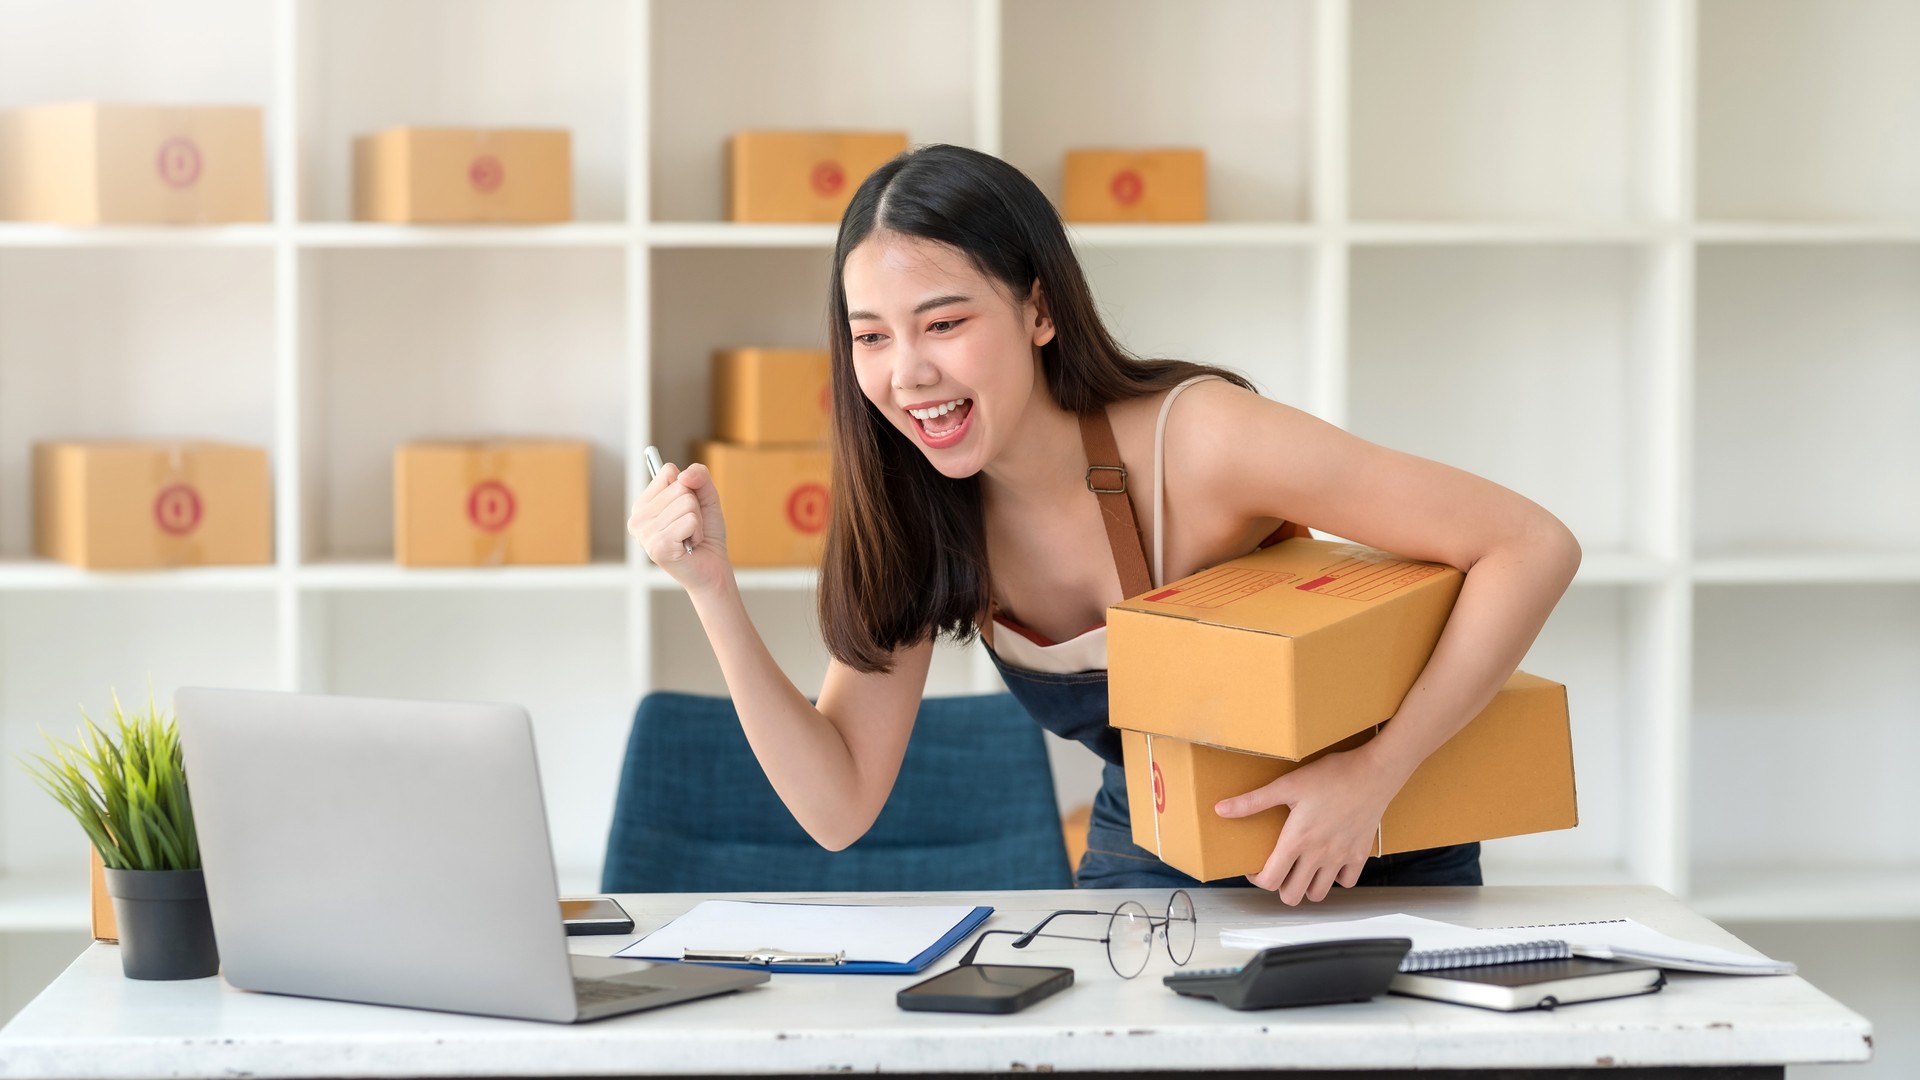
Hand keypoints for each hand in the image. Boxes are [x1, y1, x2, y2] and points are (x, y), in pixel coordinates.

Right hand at [628, 460, 729, 592]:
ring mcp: (645, 534)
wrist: (712, 569)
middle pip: (679, 487)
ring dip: (697, 521)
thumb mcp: (705, 498)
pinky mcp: (658, 546)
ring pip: (686, 502)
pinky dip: (698, 531)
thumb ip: (699, 476)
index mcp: (642, 505)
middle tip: (690, 527)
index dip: (688, 488)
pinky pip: (690, 519)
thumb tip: (683, 474)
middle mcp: (637, 519)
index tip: (686, 509)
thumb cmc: (706, 535)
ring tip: (690, 537)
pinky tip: (690, 545)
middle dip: (695, 507)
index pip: (667, 472)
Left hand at [1214, 746, 1408, 904]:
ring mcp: (1340, 858)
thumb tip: (1221, 809)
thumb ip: (1252, 801)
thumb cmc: (1331, 775)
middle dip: (1280, 887)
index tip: (1255, 866)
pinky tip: (1328, 862)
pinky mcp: (1359, 854)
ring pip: (1319, 894)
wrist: (1373, 772)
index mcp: (1297, 840)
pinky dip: (1336, 878)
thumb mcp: (1287, 784)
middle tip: (1278, 868)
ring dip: (1306, 886)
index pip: (1270, 880)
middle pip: (1292, 895)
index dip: (1257, 879)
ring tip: (1300, 869)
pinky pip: (1346, 882)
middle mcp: (1318, 855)